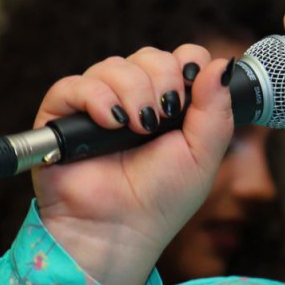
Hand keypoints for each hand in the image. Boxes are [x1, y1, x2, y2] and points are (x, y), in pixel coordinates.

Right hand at [31, 45, 232, 284]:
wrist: (120, 229)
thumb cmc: (162, 198)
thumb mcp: (203, 154)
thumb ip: (216, 109)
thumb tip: (223, 63)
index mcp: (169, 104)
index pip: (181, 58)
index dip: (188, 66)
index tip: (189, 95)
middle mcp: (134, 98)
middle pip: (151, 56)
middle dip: (163, 79)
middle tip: (162, 117)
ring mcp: (97, 105)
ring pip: (114, 65)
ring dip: (133, 91)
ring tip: (138, 127)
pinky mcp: (61, 116)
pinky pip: (73, 85)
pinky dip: (96, 97)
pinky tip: (111, 121)